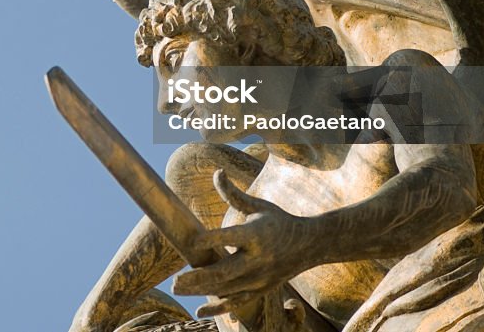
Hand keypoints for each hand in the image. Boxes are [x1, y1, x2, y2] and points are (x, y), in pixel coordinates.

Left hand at [172, 170, 318, 317]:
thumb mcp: (258, 205)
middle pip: (225, 271)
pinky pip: (237, 302)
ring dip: (201, 291)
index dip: (210, 239)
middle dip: (199, 278)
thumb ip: (233, 193)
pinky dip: (218, 308)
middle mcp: (258, 259)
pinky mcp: (261, 290)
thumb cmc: (278, 220)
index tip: (191, 242)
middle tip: (174, 282)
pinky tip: (199, 312)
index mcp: (256, 234)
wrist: (309, 245)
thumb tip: (216, 172)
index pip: (230, 237)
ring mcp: (260, 278)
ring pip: (227, 289)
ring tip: (177, 289)